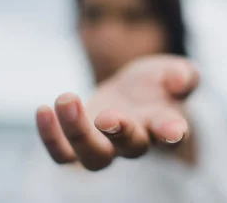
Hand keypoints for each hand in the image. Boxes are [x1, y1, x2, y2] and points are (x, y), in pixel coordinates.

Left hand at [36, 55, 199, 170]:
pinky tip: (43, 111)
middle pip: (130, 149)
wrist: (134, 92)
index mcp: (165, 124)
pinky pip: (64, 155)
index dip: (172, 133)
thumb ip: (183, 74)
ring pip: (93, 157)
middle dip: (119, 134)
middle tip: (106, 116)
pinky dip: (51, 138)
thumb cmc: (157, 83)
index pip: (172, 133)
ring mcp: (108, 145)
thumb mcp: (175, 70)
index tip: (172, 129)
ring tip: (66, 99)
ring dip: (78, 133)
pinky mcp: (81, 142)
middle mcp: (138, 141)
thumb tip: (178, 80)